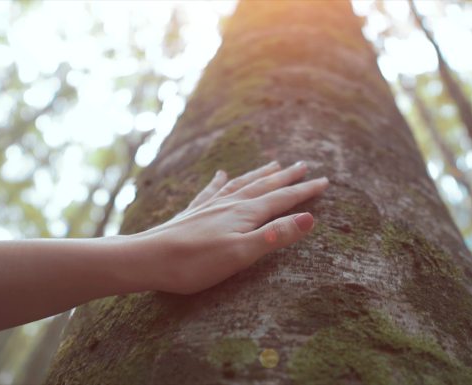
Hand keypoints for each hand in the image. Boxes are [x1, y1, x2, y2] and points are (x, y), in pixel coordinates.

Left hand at [124, 161, 328, 294]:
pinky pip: (212, 190)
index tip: (324, 181)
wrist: (147, 259)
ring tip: (273, 164)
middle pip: (264, 186)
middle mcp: (229, 204)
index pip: (282, 199)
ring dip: (260, 174)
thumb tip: (310, 218)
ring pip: (241, 184)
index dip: (304, 190)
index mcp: (245, 213)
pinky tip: (221, 173)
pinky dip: (220, 180)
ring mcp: (210, 206)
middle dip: (286, 177)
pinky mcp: (193, 213)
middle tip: (304, 165)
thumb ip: (276, 236)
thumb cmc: (195, 262)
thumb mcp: (242, 253)